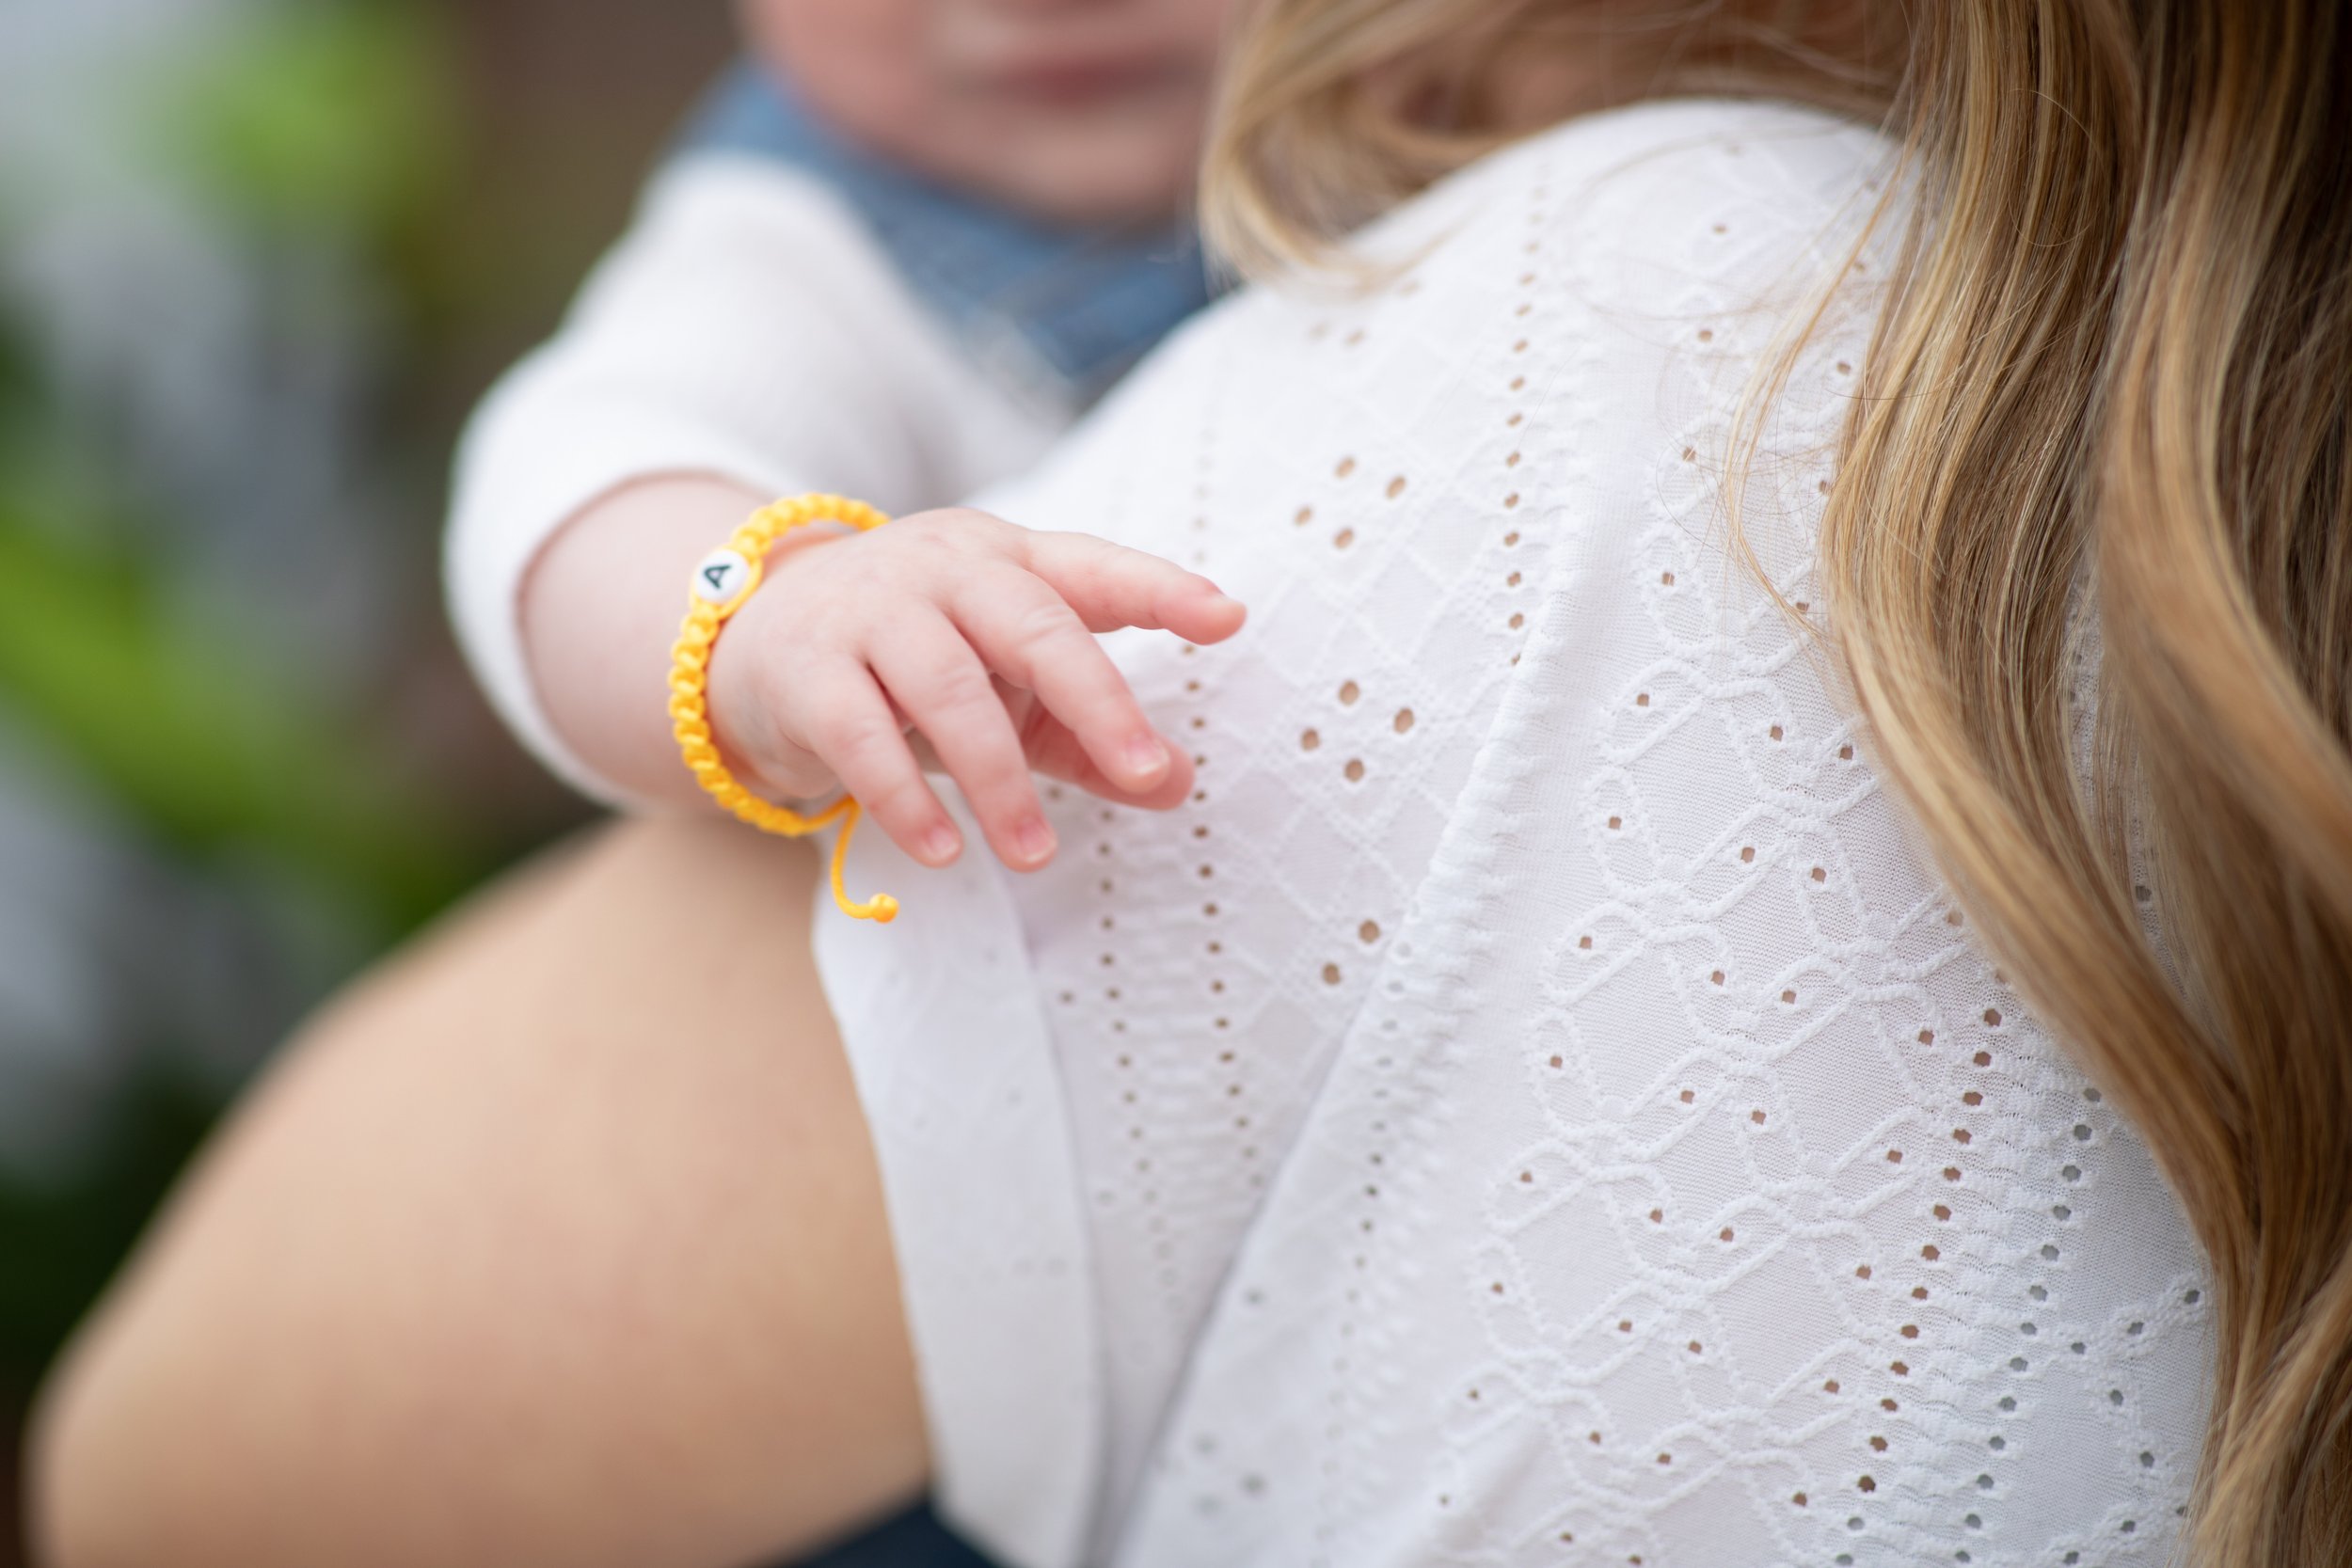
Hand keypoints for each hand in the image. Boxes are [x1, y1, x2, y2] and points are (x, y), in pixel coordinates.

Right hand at [704, 507, 1245, 871]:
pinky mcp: (805, 670)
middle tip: (1145, 771)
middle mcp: (944, 571)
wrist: (754, 641)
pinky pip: (862, 737)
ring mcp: (869, 611)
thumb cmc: (912, 666)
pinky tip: (944, 852)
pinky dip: (905, 800)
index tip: (1226, 617)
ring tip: (1036, 852)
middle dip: (1097, 701)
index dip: (1159, 589)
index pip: (1093, 570)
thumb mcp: (1007, 690)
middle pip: (1032, 625)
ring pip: (948, 690)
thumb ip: (1088, 736)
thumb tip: (1178, 783)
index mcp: (1007, 563)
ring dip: (998, 780)